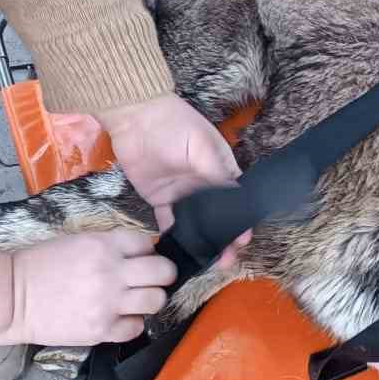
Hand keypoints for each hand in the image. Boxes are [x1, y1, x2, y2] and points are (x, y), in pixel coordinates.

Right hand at [0, 231, 177, 346]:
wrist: (11, 298)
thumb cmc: (39, 266)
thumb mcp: (75, 242)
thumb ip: (108, 246)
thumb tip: (138, 253)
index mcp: (103, 245)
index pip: (147, 243)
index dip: (147, 251)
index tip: (139, 259)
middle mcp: (111, 272)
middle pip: (163, 272)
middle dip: (162, 274)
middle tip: (151, 280)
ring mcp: (108, 303)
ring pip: (156, 300)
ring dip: (150, 299)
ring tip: (136, 300)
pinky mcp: (101, 329)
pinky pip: (136, 328)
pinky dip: (131, 324)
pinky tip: (119, 318)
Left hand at [101, 93, 247, 260]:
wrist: (135, 117)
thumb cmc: (175, 125)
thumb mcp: (202, 147)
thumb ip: (217, 175)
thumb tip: (235, 200)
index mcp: (220, 170)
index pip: (235, 200)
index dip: (240, 220)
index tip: (242, 240)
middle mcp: (204, 185)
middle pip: (217, 217)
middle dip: (223, 239)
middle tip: (225, 261)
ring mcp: (182, 194)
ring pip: (196, 224)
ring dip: (202, 241)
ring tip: (206, 263)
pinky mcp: (160, 199)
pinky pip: (169, 222)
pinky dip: (174, 237)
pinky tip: (179, 252)